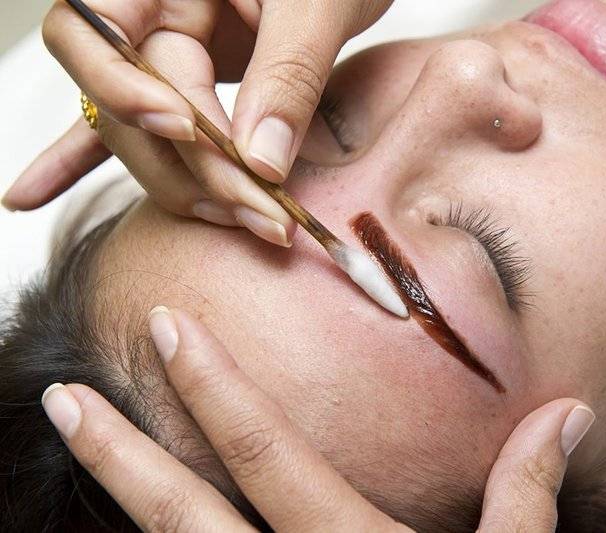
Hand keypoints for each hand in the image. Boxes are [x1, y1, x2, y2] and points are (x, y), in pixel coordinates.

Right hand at [2, 0, 392, 246]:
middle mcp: (151, 15)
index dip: (134, 95)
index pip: (106, 38)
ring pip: (138, 131)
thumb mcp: (321, 2)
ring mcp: (163, 52)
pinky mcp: (184, 82)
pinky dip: (90, 163)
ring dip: (182, 185)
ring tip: (241, 224)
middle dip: (192, 167)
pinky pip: (134, 126)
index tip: (195, 135)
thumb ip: (289, 72)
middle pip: (127, 103)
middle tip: (263, 214)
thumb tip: (258, 161)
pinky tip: (32, 194)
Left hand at [40, 307, 593, 531]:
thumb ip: (525, 494)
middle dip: (121, 451)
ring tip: (81, 444)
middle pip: (187, 516)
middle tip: (68, 395)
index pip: (268, 453)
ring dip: (126, 503)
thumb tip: (563, 414)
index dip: (215, 387)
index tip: (170, 329)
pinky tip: (147, 525)